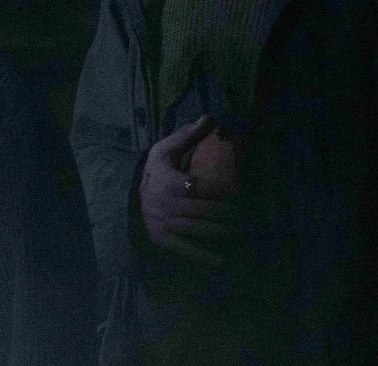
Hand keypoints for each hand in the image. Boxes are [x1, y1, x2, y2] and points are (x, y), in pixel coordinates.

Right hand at [140, 115, 241, 266]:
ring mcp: (161, 223)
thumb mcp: (165, 150)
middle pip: (199, 210)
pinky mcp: (161, 239)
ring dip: (219, 233)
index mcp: (165, 180)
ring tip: (240, 233)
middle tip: (246, 216)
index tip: (238, 195)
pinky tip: (220, 261)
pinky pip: (183, 249)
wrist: (132, 196)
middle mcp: (162, 203)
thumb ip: (188, 135)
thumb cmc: (156, 171)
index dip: (216, 193)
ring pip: (194, 229)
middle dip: (224, 215)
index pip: (194, 187)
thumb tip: (211, 116)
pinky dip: (201, 256)